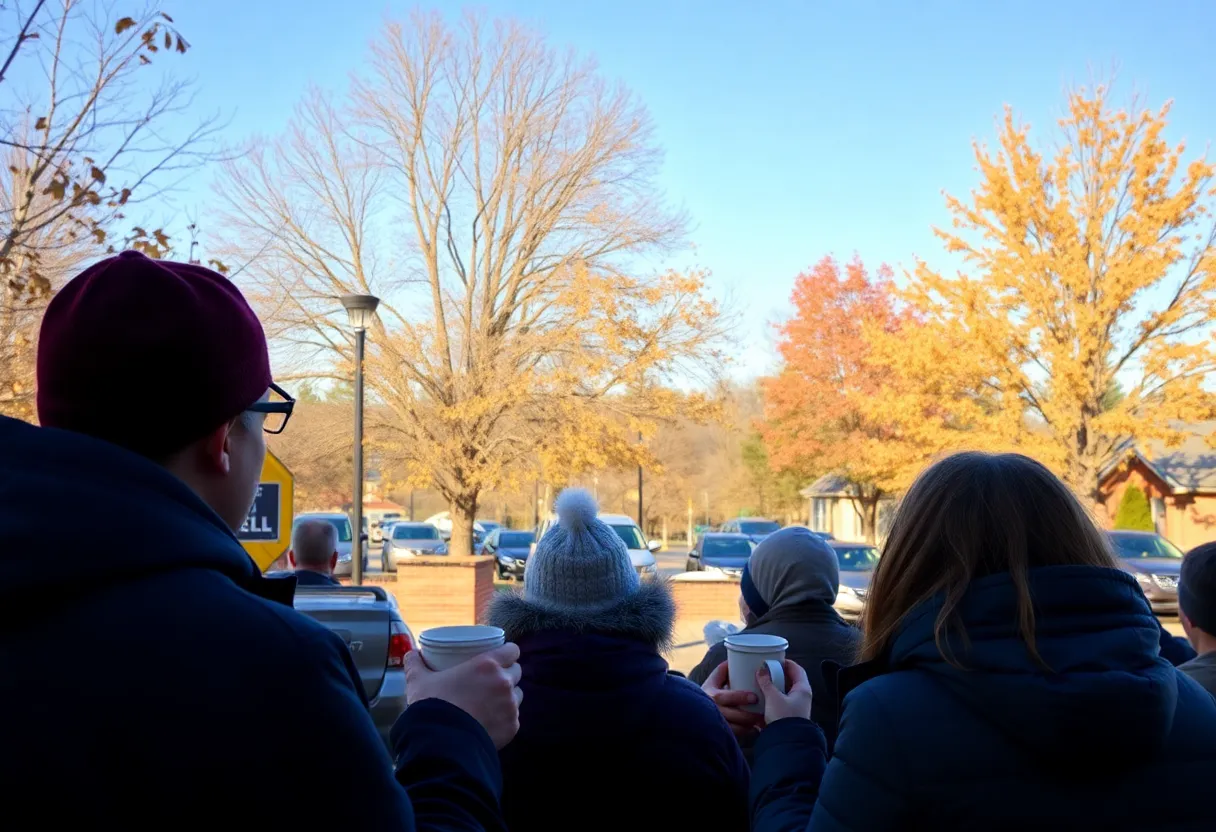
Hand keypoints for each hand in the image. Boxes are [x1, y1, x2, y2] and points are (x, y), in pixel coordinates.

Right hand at [404, 643, 523, 748]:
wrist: (440, 744)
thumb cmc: (432, 707)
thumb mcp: (419, 681)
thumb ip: (415, 664)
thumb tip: (411, 654)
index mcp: (487, 665)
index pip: (512, 650)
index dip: (507, 652)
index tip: (500, 656)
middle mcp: (504, 683)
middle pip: (517, 672)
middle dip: (508, 673)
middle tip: (492, 680)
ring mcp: (510, 706)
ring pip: (517, 695)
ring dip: (509, 696)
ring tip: (493, 702)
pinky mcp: (512, 727)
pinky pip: (514, 718)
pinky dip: (505, 719)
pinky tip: (492, 722)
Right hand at [701, 661, 764, 738]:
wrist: (695, 711)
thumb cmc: (709, 693)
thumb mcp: (712, 681)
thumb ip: (722, 671)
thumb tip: (733, 660)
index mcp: (712, 694)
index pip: (725, 697)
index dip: (740, 697)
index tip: (754, 697)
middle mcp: (713, 710)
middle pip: (732, 715)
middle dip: (748, 715)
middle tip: (762, 713)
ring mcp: (716, 723)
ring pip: (735, 728)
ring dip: (749, 725)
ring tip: (762, 722)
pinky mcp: (721, 733)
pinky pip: (735, 735)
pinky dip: (746, 732)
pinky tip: (755, 729)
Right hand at [757, 659, 811, 724]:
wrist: (787, 742)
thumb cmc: (784, 719)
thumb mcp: (773, 697)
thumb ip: (766, 683)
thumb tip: (761, 671)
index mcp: (803, 689)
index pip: (797, 669)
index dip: (786, 663)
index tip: (775, 660)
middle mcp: (802, 697)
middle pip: (792, 680)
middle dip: (779, 675)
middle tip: (767, 671)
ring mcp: (797, 707)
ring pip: (786, 691)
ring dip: (776, 686)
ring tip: (763, 683)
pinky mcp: (790, 715)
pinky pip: (782, 701)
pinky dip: (774, 697)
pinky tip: (764, 697)